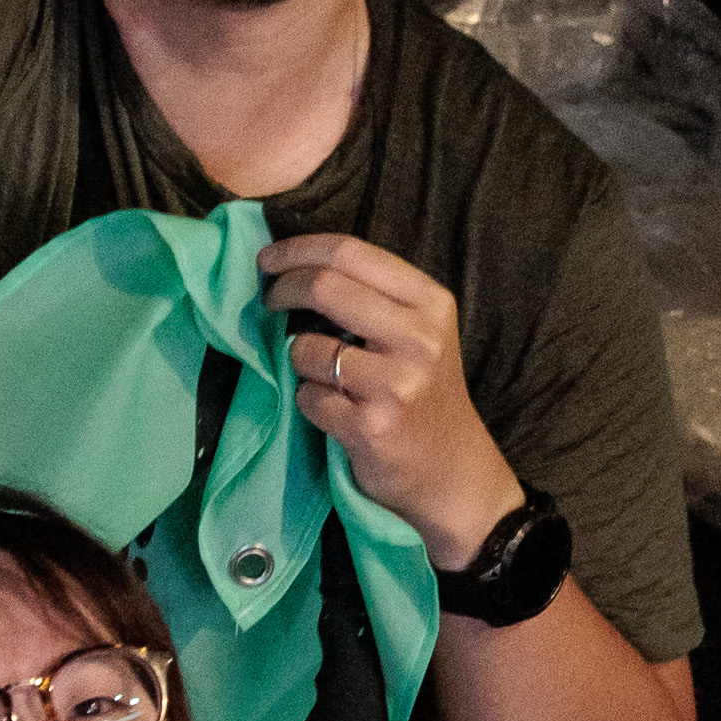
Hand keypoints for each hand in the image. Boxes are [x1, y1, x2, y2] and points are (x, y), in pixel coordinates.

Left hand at [261, 231, 524, 558]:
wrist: (451, 471)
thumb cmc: (425, 393)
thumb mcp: (421, 333)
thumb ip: (375, 298)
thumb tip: (296, 266)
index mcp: (430, 302)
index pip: (350, 252)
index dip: (298, 249)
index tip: (268, 259)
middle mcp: (419, 337)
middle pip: (324, 286)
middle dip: (282, 289)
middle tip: (269, 300)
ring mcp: (396, 384)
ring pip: (307, 348)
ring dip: (298, 359)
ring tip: (322, 374)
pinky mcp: (371, 426)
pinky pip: (307, 397)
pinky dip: (308, 401)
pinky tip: (333, 410)